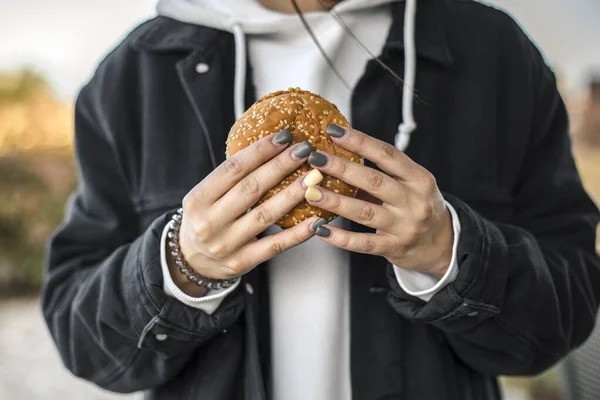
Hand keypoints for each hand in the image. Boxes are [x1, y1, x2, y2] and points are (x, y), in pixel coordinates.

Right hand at [169, 131, 317, 295]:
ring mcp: (226, 244)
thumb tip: (272, 145)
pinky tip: (316, 221)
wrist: (191, 263)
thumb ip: (230, 178)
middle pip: (251, 188)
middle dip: (281, 166)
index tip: (284, 136)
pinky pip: (275, 245)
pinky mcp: (243, 262)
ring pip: (266, 215)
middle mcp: (210, 222)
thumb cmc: (205, 219)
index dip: (260, 150)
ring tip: (314, 178)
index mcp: (198, 199)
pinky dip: (298, 233)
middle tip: (304, 150)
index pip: (233, 169)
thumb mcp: (205, 197)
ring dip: (293, 194)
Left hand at [304, 125, 453, 278]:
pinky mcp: (394, 248)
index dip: (360, 141)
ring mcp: (405, 227)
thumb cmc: (420, 207)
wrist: (443, 246)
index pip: (387, 154)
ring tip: (310, 192)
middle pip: (374, 181)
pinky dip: (340, 237)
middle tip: (315, 158)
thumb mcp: (411, 185)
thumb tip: (339, 153)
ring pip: (365, 212)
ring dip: (335, 202)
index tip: (334, 132)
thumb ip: (382, 173)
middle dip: (342, 168)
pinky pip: (363, 243)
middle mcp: (414, 201)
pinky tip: (320, 229)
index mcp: (419, 179)